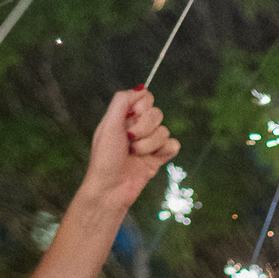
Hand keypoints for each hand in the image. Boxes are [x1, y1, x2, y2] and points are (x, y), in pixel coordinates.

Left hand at [80, 88, 178, 209]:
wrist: (111, 189)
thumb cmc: (105, 158)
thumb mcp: (108, 125)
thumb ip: (122, 102)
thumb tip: (142, 88)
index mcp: (125, 116)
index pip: (146, 98)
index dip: (141, 108)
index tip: (129, 120)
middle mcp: (138, 127)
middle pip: (157, 114)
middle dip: (143, 129)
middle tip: (129, 141)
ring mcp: (150, 142)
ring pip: (164, 131)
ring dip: (149, 145)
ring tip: (134, 155)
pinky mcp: (159, 157)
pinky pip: (174, 145)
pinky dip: (164, 152)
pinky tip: (151, 160)